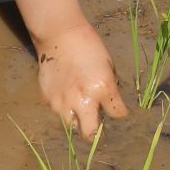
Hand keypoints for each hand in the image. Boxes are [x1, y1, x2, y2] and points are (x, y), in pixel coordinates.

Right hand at [37, 22, 128, 141]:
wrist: (59, 35)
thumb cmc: (89, 46)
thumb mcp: (107, 65)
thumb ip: (109, 87)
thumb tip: (109, 101)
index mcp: (102, 89)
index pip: (117, 113)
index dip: (121, 113)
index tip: (120, 111)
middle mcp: (82, 100)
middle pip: (91, 134)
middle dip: (97, 134)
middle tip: (99, 128)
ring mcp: (62, 103)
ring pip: (72, 127)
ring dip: (79, 121)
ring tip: (81, 110)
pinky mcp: (48, 101)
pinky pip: (59, 113)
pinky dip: (65, 109)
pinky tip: (68, 97)